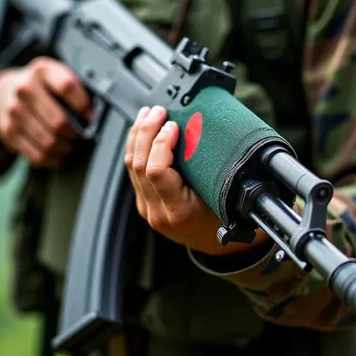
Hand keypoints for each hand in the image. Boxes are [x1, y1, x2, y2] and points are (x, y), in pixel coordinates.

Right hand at [0, 56, 90, 167]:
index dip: (84, 105)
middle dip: (75, 133)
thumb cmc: (42, 87)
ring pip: (49, 142)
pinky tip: (59, 154)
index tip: (91, 117)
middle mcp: (25, 89)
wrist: (5, 92)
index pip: (67, 87)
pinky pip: (37, 155)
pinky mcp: (9, 132)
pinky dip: (53, 159)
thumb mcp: (57, 77)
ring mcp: (14, 112)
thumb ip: (76, 90)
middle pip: (59, 121)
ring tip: (70, 144)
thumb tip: (95, 114)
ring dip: (65, 148)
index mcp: (42, 71)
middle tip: (81, 135)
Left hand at [124, 105, 269, 256]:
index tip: (174, 126)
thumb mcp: (223, 194)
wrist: (215, 243)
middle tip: (158, 111)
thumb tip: (201, 130)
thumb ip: (209, 168)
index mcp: (179, 211)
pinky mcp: (143, 202)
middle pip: (139, 164)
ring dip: (138, 135)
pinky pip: (133, 171)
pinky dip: (137, 146)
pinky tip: (142, 130)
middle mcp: (158, 212)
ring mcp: (147, 208)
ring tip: (147, 114)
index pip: (157, 172)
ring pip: (131, 166)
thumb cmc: (224, 218)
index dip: (162, 144)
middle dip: (147, 132)